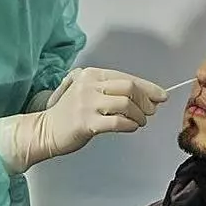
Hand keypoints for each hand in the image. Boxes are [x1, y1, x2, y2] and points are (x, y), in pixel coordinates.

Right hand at [0, 67, 167, 173]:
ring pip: (126, 104)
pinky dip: (130, 125)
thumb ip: (111, 90)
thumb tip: (147, 97)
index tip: (161, 96)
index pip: (126, 77)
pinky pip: (118, 122)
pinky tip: (131, 127)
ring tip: (140, 122)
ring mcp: (87, 102)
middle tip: (150, 111)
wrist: (45, 130)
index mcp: (90, 74)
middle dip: (146, 100)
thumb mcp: (87, 92)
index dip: (147, 87)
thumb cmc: (69, 113)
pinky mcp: (86, 121)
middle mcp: (88, 84)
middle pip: (129, 88)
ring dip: (139, 115)